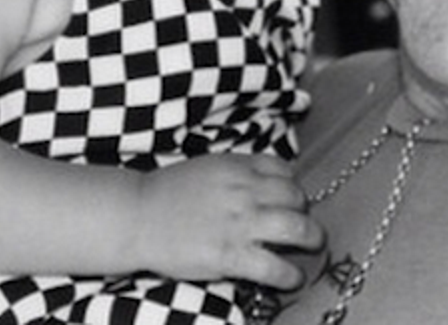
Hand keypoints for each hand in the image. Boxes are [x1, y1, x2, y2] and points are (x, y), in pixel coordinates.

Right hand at [133, 154, 322, 288]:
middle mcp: (244, 191)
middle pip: (297, 197)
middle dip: (304, 210)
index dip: (292, 185)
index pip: (284, 170)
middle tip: (302, 224)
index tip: (290, 199)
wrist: (136, 216)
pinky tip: (292, 279)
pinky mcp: (230, 255)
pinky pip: (275, 267)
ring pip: (297, 228)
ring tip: (312, 245)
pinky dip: (290, 276)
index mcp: (237, 167)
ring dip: (312, 237)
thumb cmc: (167, 195)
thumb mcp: (207, 169)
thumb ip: (237, 174)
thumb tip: (266, 185)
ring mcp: (239, 223)